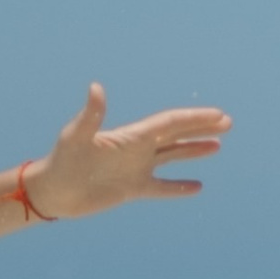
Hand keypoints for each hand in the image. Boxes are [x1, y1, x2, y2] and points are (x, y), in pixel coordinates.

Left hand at [27, 83, 228, 219]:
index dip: (194, 119)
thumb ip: (91, 115)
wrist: (51, 191)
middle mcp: (137, 149)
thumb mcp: (75, 136)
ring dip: (194, 151)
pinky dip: (178, 188)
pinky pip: (161, 188)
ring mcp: (135, 169)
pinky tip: (197, 187)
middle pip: (176, 135)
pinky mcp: (131, 189)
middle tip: (228, 123)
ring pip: (172, 157)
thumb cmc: (61, 160)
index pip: (169, 123)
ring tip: (218, 147)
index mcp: (131, 136)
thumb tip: (96, 87)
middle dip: (201, 128)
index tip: (217, 115)